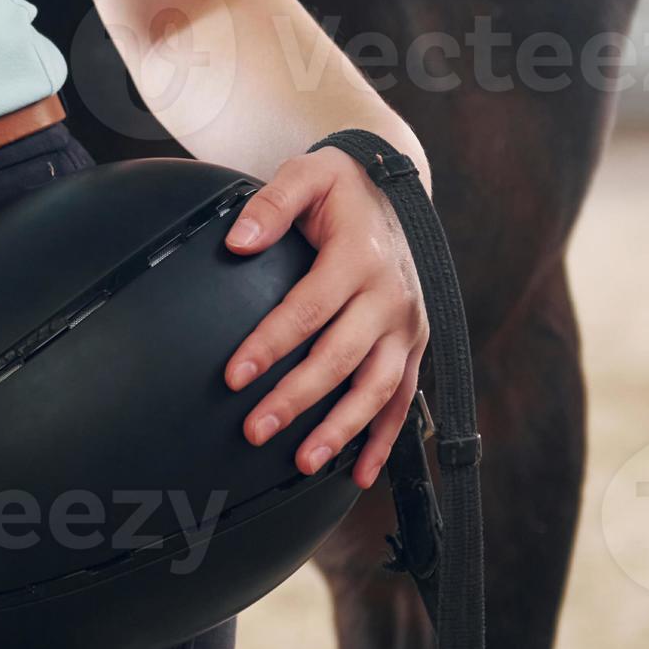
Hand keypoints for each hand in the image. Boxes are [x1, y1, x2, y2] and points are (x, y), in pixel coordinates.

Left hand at [217, 142, 430, 487]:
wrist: (396, 188)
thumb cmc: (342, 187)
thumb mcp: (308, 174)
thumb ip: (272, 204)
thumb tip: (238, 242)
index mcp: (359, 257)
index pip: (309, 309)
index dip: (271, 344)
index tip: (234, 376)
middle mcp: (391, 296)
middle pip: (341, 357)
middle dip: (297, 398)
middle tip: (255, 429)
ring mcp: (407, 326)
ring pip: (377, 388)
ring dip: (342, 429)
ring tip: (303, 462)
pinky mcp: (414, 346)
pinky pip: (403, 400)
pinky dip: (385, 440)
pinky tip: (358, 473)